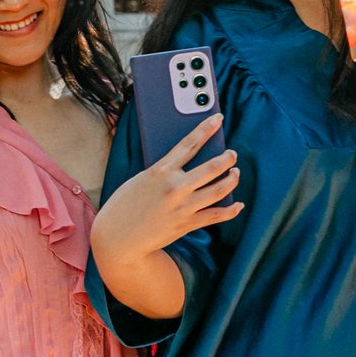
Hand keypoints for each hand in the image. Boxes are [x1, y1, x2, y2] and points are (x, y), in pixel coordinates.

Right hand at [93, 116, 241, 261]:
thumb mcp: (140, 179)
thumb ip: (163, 171)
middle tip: (232, 154)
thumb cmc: (125, 205)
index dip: (206, 128)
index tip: (218, 118)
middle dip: (227, 158)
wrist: (118, 238)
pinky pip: (217, 215)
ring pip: (219, 189)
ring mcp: (183, 207)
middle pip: (212, 167)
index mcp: (161, 171)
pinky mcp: (187, 224)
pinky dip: (231, 210)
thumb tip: (185, 164)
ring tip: (235, 173)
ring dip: (232, 179)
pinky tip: (238, 204)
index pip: (190, 143)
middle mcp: (175, 187)